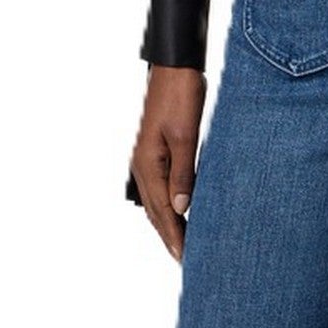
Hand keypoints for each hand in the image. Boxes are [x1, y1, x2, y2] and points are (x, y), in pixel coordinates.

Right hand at [130, 64, 206, 263]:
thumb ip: (183, 172)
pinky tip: (178, 209)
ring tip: (181, 242)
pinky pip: (158, 186)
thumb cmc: (182, 97)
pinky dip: (167, 204)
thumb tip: (181, 208)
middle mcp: (142, 165)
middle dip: (169, 235)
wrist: (175, 67)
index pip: (162, 211)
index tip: (185, 258)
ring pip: (154, 200)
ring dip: (167, 222)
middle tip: (185, 259)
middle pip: (155, 210)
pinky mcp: (154, 151)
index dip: (174, 235)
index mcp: (148, 164)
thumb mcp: (186, 135)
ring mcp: (145, 158)